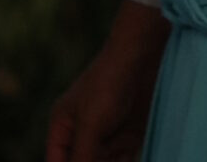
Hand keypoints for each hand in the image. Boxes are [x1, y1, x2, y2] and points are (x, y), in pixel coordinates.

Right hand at [46, 0, 169, 161]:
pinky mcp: (129, 136)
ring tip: (117, 160)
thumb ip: (82, 158)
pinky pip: (124, 161)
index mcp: (64, 127)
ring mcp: (107, 135)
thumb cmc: (108, 84)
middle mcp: (83, 133)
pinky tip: (130, 161)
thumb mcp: (90, 125)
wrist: (143, 56)